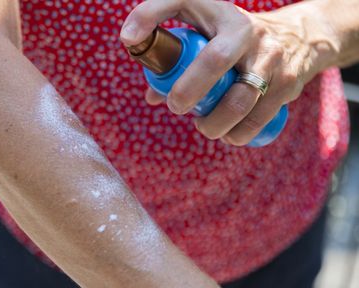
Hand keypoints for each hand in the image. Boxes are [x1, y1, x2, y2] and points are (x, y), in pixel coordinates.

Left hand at [120, 0, 330, 145]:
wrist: (298, 36)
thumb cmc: (235, 36)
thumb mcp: (209, 30)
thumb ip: (177, 53)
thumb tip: (152, 94)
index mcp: (221, 14)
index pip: (180, 2)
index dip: (149, 16)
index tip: (128, 40)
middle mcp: (247, 32)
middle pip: (214, 61)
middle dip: (188, 90)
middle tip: (175, 107)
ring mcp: (270, 57)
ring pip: (238, 100)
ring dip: (213, 124)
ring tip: (203, 127)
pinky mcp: (288, 83)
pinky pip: (258, 118)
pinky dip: (238, 134)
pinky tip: (228, 135)